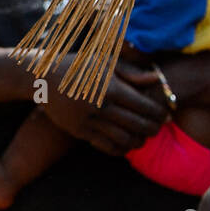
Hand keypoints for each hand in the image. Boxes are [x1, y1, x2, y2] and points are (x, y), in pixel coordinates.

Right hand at [41, 57, 168, 155]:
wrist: (44, 78)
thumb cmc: (80, 66)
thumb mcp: (105, 61)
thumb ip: (131, 72)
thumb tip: (156, 80)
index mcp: (110, 87)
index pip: (144, 106)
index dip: (159, 114)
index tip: (166, 115)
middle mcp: (100, 105)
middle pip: (137, 125)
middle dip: (153, 129)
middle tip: (158, 128)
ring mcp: (88, 120)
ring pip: (123, 139)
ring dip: (138, 141)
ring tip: (143, 138)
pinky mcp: (78, 131)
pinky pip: (105, 146)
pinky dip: (120, 149)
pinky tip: (126, 145)